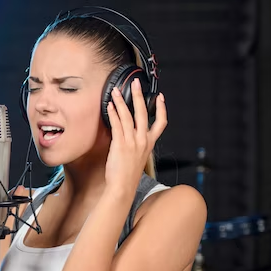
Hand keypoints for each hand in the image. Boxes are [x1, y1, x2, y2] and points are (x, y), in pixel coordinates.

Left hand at [105, 78, 166, 194]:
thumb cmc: (127, 175)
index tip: (160, 97)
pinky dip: (113, 114)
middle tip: (135, 83)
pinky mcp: (120, 145)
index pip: (161, 123)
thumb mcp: (138, 157)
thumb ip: (137, 145)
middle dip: (139, 96)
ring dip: (121, 101)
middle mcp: (143, 141)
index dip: (162, 108)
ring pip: (128, 116)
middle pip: (143, 113)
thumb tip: (129, 134)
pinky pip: (117, 125)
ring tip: (115, 91)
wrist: (123, 187)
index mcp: (149, 144)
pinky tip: (109, 106)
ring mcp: (132, 142)